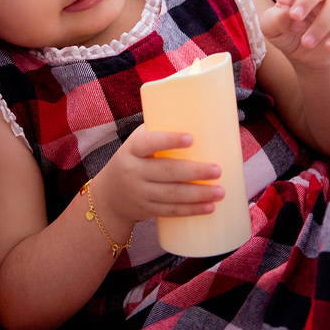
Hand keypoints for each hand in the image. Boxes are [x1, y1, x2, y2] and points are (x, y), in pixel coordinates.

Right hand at [92, 125, 222, 231]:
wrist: (109, 195)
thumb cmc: (133, 160)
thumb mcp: (137, 144)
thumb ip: (159, 132)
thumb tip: (198, 119)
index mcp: (132, 150)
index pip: (148, 143)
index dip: (169, 140)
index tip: (191, 138)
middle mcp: (133, 172)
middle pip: (166, 172)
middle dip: (194, 171)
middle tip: (218, 170)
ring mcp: (139, 193)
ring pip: (172, 194)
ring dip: (198, 194)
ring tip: (220, 191)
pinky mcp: (147, 210)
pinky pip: (171, 211)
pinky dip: (191, 210)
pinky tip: (209, 207)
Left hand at [259, 0, 329, 69]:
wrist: (304, 54)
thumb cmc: (285, 33)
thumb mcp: (271, 29)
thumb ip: (276, 20)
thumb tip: (293, 20)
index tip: (280, 0)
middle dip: (306, 0)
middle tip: (296, 16)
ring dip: (320, 26)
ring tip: (306, 43)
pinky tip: (328, 47)